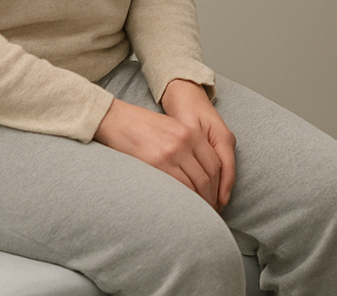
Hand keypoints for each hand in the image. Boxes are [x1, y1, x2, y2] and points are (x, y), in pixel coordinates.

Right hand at [93, 83, 234, 209]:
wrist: (116, 119)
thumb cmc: (141, 127)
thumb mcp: (172, 129)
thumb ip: (188, 146)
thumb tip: (199, 175)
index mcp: (192, 133)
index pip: (216, 163)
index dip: (220, 185)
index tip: (218, 200)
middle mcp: (186, 141)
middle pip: (209, 175)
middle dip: (212, 198)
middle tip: (211, 213)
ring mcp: (172, 152)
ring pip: (197, 183)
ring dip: (201, 202)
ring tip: (200, 215)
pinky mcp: (157, 162)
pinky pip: (179, 186)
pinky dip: (186, 200)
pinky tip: (185, 209)